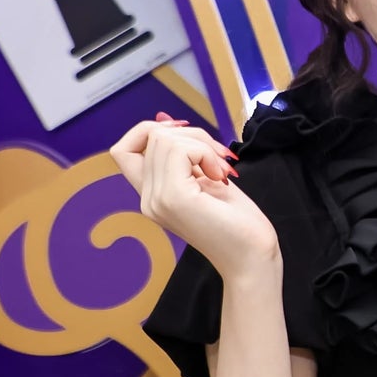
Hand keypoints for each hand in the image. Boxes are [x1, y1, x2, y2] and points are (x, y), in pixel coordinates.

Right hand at [111, 112, 278, 277]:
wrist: (253, 256)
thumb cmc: (239, 222)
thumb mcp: (206, 178)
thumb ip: (186, 156)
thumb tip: (166, 120)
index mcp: (153, 195)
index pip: (123, 150)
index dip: (148, 131)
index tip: (186, 140)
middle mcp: (147, 198)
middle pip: (152, 135)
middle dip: (192, 134)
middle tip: (218, 160)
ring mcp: (156, 198)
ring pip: (164, 138)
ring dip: (201, 143)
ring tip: (220, 170)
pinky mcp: (173, 197)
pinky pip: (179, 149)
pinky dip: (204, 151)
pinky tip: (219, 176)